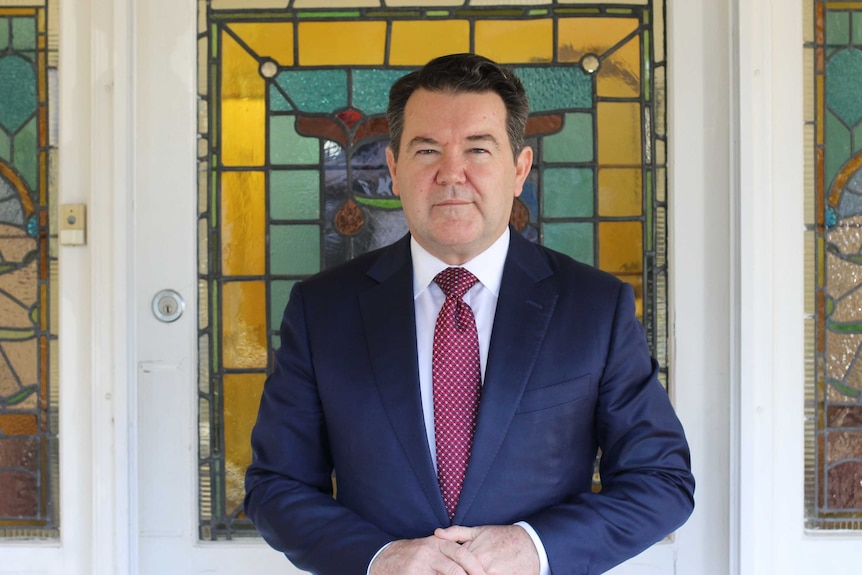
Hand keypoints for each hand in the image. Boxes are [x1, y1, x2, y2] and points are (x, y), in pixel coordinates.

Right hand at [370, 535, 487, 574]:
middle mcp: (429, 552)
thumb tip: (475, 562)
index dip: (476, 567)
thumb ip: (450, 551)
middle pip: (456, 570)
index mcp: (438, 543)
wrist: (384, 558)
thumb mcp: (432, 547)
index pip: (463, 555)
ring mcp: (419, 566)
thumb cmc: (414, 555)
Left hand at [434, 525, 539, 574]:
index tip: (444, 572)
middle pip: (464, 574)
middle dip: (460, 573)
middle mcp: (483, 566)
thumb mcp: (479, 531)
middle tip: (457, 572)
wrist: (531, 543)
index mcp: (473, 553)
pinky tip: (487, 574)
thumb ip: (456, 533)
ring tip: (478, 570)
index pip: (454, 569)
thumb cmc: (503, 537)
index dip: (449, 571)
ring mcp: (495, 574)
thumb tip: (437, 533)